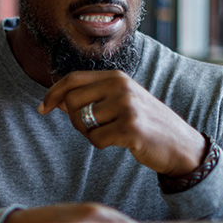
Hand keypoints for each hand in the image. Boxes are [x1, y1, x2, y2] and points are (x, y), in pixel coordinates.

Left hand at [38, 70, 206, 176]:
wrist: (180, 144)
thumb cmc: (146, 124)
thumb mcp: (121, 102)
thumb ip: (92, 97)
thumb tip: (59, 101)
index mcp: (117, 77)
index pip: (73, 79)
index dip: (53, 94)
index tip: (43, 108)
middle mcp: (121, 87)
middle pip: (72, 102)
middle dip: (75, 120)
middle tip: (93, 128)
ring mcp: (127, 106)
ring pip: (82, 122)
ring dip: (90, 134)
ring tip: (111, 134)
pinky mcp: (130, 128)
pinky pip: (96, 139)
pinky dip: (102, 145)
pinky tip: (120, 142)